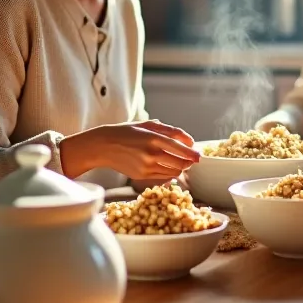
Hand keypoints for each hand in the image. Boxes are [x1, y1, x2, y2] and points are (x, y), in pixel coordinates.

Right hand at [60, 120, 198, 180]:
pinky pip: (164, 177)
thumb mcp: (146, 125)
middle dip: (189, 161)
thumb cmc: (126, 132)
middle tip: (191, 158)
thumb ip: (168, 131)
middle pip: (180, 162)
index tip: (199, 154)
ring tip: (181, 162)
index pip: (180, 147)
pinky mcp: (141, 176)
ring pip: (174, 171)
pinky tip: (169, 167)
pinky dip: (170, 173)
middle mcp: (151, 153)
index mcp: (153, 138)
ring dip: (181, 168)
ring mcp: (146, 167)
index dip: (192, 152)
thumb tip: (188, 140)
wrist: (103, 146)